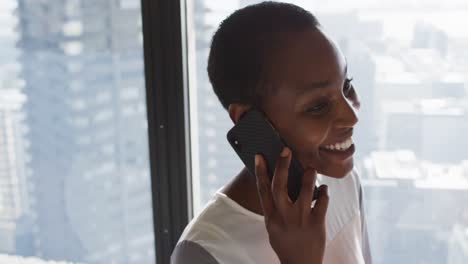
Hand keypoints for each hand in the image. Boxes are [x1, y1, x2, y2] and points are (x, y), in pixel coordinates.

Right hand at [255, 147, 328, 263]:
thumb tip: (279, 183)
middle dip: (282, 165)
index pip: (263, 190)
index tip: (259, 156)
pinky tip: (324, 190)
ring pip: (307, 190)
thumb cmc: (285, 244)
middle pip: (280, 185)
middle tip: (286, 150)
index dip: (260, 171)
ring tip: (311, 169)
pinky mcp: (317, 224)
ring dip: (310, 176)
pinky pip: (323, 202)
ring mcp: (301, 220)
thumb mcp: (273, 227)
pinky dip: (324, 192)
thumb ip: (275, 208)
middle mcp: (284, 217)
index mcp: (271, 217)